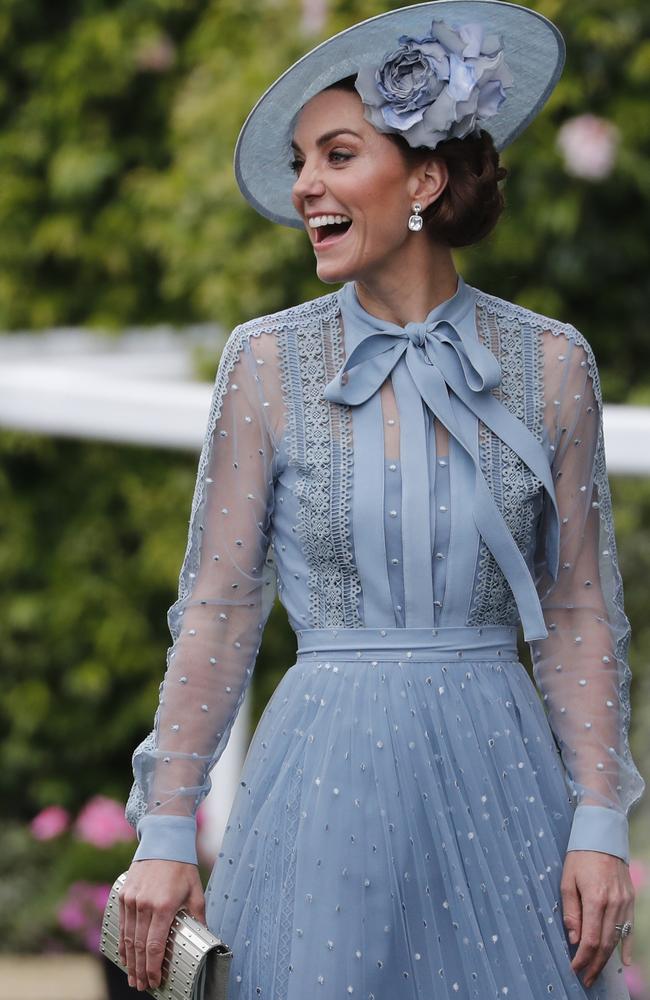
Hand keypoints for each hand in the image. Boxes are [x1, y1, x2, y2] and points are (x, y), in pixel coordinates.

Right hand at [118, 859, 205, 991]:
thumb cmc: (182, 867)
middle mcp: (145, 904)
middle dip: (141, 970)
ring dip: (130, 961)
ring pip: (128, 938)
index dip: (154, 967)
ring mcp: (131, 899)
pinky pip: (121, 925)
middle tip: (142, 986)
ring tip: (133, 978)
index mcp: (164, 905)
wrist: (163, 841)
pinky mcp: (123, 895)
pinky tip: (124, 956)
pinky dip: (122, 943)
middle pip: (140, 946)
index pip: (155, 945)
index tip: (156, 981)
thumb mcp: (195, 891)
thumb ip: (198, 916)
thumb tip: (205, 937)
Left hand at [561, 849, 634, 988]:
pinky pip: (630, 928)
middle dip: (594, 964)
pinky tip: (625, 961)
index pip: (591, 938)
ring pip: (617, 939)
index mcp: (595, 898)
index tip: (574, 968)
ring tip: (596, 972)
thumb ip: (571, 911)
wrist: (602, 836)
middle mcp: (613, 903)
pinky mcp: (630, 900)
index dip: (582, 957)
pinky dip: (628, 946)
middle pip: (605, 943)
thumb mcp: (567, 880)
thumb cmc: (580, 857)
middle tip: (585, 978)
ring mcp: (625, 903)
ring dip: (607, 959)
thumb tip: (574, 938)